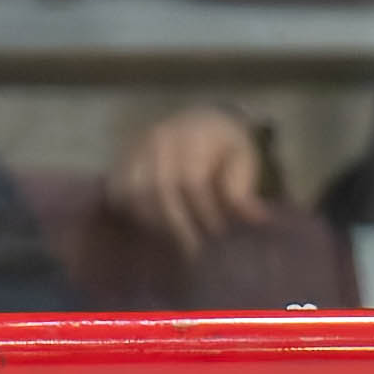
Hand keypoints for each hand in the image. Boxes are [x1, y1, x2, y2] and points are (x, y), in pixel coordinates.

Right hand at [112, 107, 268, 256]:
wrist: (200, 123)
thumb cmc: (224, 146)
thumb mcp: (243, 159)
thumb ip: (244, 187)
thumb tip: (256, 219)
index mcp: (194, 134)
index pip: (192, 180)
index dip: (203, 212)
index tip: (217, 236)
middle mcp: (159, 138)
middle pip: (159, 189)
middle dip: (177, 225)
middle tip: (193, 250)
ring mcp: (135, 149)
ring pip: (134, 194)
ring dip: (154, 222)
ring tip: (174, 239)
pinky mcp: (120, 161)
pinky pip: (118, 194)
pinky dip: (131, 214)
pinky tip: (151, 227)